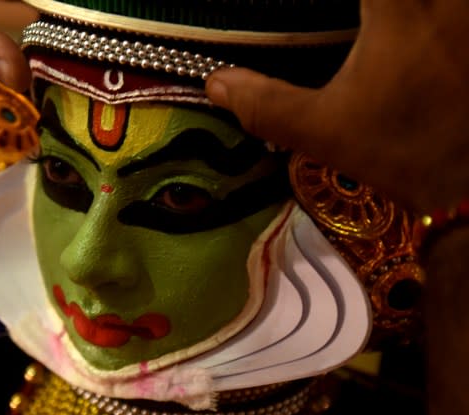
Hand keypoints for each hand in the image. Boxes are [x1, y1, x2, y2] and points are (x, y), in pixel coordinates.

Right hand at [205, 0, 468, 212]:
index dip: (330, 3)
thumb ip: (266, 103)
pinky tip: (422, 33)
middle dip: (369, 6)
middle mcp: (443, 1)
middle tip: (355, 20)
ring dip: (401, 11)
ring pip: (431, 0)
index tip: (312, 15)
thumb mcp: (327, 133)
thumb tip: (215, 83)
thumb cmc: (404, 154)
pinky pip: (449, 11)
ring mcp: (468, 14)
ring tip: (376, 25)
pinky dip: (431, 17)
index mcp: (400, 7)